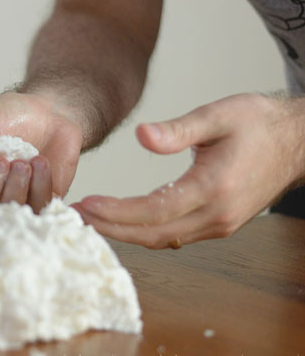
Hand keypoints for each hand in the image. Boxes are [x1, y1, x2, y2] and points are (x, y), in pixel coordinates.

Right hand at [0, 92, 82, 210]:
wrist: (52, 110)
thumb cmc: (12, 113)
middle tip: (1, 158)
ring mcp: (13, 198)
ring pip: (6, 210)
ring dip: (14, 186)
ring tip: (22, 161)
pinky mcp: (41, 200)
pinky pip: (37, 207)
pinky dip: (38, 185)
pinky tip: (40, 162)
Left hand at [73, 93, 304, 248]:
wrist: (297, 141)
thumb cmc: (258, 123)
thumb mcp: (218, 115)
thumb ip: (178, 130)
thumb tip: (142, 136)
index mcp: (214, 188)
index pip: (153, 210)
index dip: (115, 212)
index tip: (84, 204)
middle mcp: (217, 215)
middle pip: (153, 234)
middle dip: (110, 228)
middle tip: (73, 217)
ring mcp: (219, 224)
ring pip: (162, 240)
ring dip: (123, 233)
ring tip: (87, 219)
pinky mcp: (219, 224)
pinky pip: (173, 235)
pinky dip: (143, 231)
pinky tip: (119, 221)